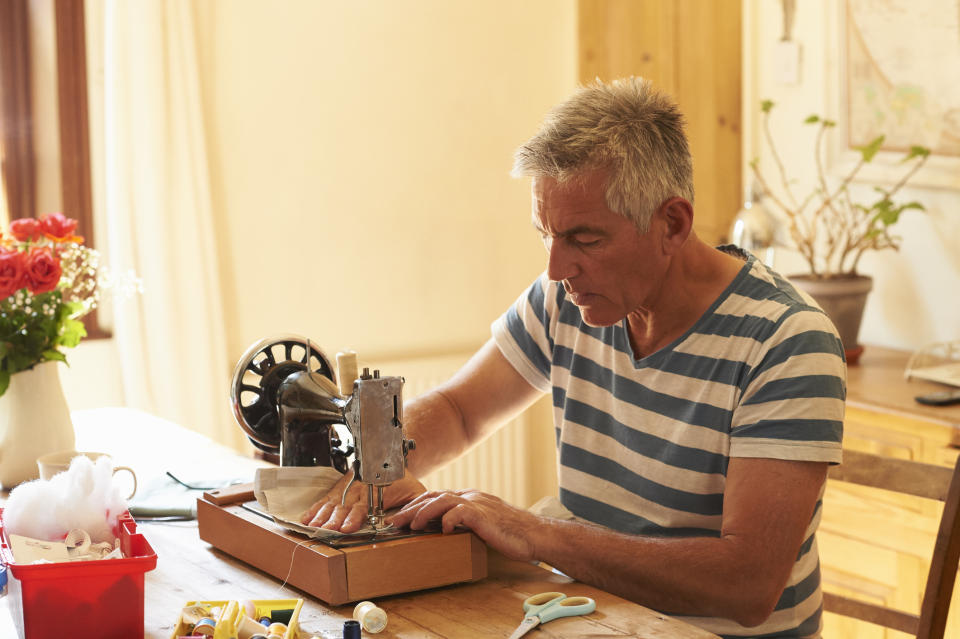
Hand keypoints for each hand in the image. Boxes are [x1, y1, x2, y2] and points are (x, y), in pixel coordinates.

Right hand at [300, 470, 426, 532]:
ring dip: (322, 514)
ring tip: (312, 525)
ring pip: (333, 501)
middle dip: (334, 518)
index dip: (354, 518)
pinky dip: (316, 508)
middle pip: (345, 505)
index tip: (346, 528)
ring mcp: (348, 486)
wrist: (392, 456)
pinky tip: (307, 518)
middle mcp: (360, 487)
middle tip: (325, 530)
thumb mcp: (415, 491)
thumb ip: (412, 507)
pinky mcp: (340, 486)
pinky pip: (326, 497)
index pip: (364, 506)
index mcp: (377, 489)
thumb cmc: (403, 478)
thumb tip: (403, 522)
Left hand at [388, 489, 542, 561]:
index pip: (435, 496)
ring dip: (423, 513)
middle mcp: (470, 496)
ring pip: (442, 501)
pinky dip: (447, 520)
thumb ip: (463, 522)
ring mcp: (477, 503)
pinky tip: (441, 529)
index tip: (401, 517)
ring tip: (411, 526)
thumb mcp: (481, 524)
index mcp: (469, 498)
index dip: (416, 506)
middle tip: (394, 522)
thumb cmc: (510, 533)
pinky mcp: (483, 515)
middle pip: (433, 497)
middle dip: (411, 509)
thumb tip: (442, 530)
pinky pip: (460, 513)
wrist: (533, 534)